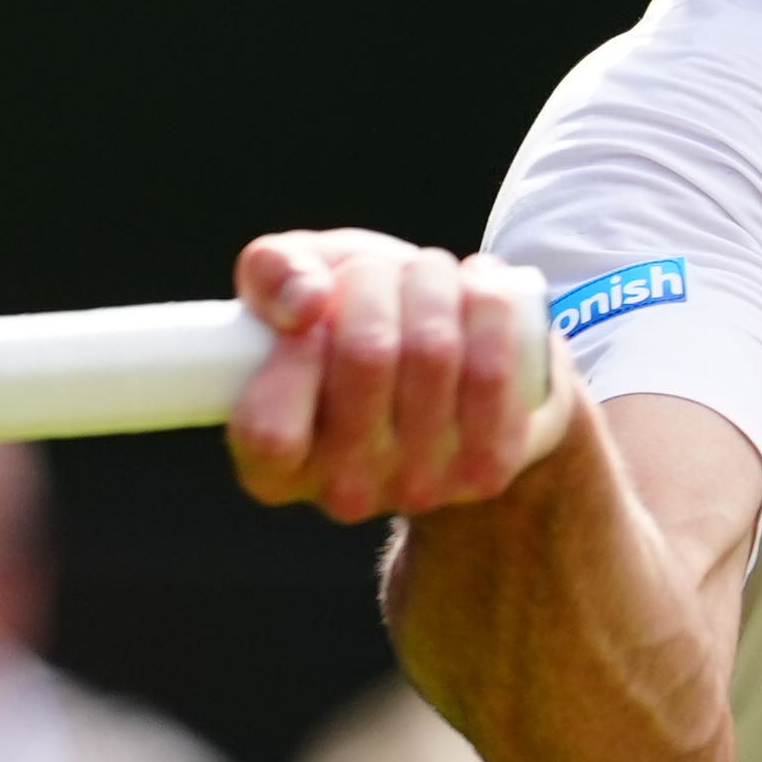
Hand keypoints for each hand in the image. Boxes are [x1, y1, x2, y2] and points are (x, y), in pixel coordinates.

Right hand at [228, 230, 571, 524]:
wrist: (443, 362)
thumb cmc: (346, 324)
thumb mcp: (289, 290)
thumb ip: (270, 274)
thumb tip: (307, 302)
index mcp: (273, 470)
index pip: (270, 429)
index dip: (294, 350)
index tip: (314, 304)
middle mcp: (344, 493)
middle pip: (366, 356)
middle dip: (372, 277)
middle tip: (375, 267)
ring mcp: (419, 489)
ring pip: (433, 350)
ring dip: (433, 279)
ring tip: (427, 270)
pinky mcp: (485, 471)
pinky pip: (491, 369)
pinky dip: (488, 304)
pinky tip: (480, 284)